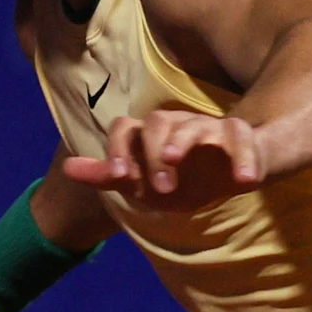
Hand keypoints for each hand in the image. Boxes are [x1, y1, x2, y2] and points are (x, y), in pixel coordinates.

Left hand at [61, 109, 264, 210]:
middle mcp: (176, 125)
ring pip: (196, 124)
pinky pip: (242, 137)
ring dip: (184, 143)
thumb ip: (108, 176)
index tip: (120, 176)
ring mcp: (208, 127)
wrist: (232, 172)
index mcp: (149, 135)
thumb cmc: (184, 176)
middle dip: (154, 154)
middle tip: (161, 188)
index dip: (117, 150)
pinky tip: (244, 183)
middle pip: (157, 123)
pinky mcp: (240, 136)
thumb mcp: (144, 183)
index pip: (124, 129)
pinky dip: (244, 158)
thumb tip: (67, 167)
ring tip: (176, 162)